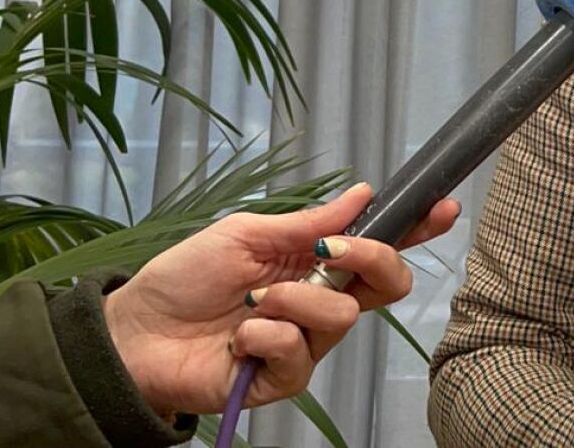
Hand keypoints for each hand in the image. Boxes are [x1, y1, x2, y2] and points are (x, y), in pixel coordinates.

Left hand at [102, 182, 460, 414]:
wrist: (131, 333)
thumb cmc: (182, 280)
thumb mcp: (245, 233)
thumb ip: (308, 223)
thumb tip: (362, 193)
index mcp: (316, 264)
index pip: (380, 246)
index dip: (416, 229)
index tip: (442, 208)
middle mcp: (320, 303)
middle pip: (387, 285)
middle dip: (371, 259)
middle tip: (330, 251)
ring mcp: (305, 343)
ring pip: (341, 316)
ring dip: (294, 299)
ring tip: (252, 301)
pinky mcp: (283, 378)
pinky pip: (298, 352)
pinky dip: (265, 335)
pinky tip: (237, 336)